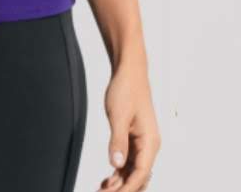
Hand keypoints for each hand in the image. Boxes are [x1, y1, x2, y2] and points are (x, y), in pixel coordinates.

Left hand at [96, 61, 160, 191]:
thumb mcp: (118, 115)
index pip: (141, 174)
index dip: (128, 188)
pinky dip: (118, 172)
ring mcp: (141, 143)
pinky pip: (128, 162)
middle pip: (139, 177)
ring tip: (102, 189)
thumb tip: (117, 165)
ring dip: (119, 183)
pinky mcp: (133, 139)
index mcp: (150, 142)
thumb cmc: (127, 89)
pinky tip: (107, 180)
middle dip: (123, 189)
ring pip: (132, 171)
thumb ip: (118, 141)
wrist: (129, 71)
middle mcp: (149, 145)